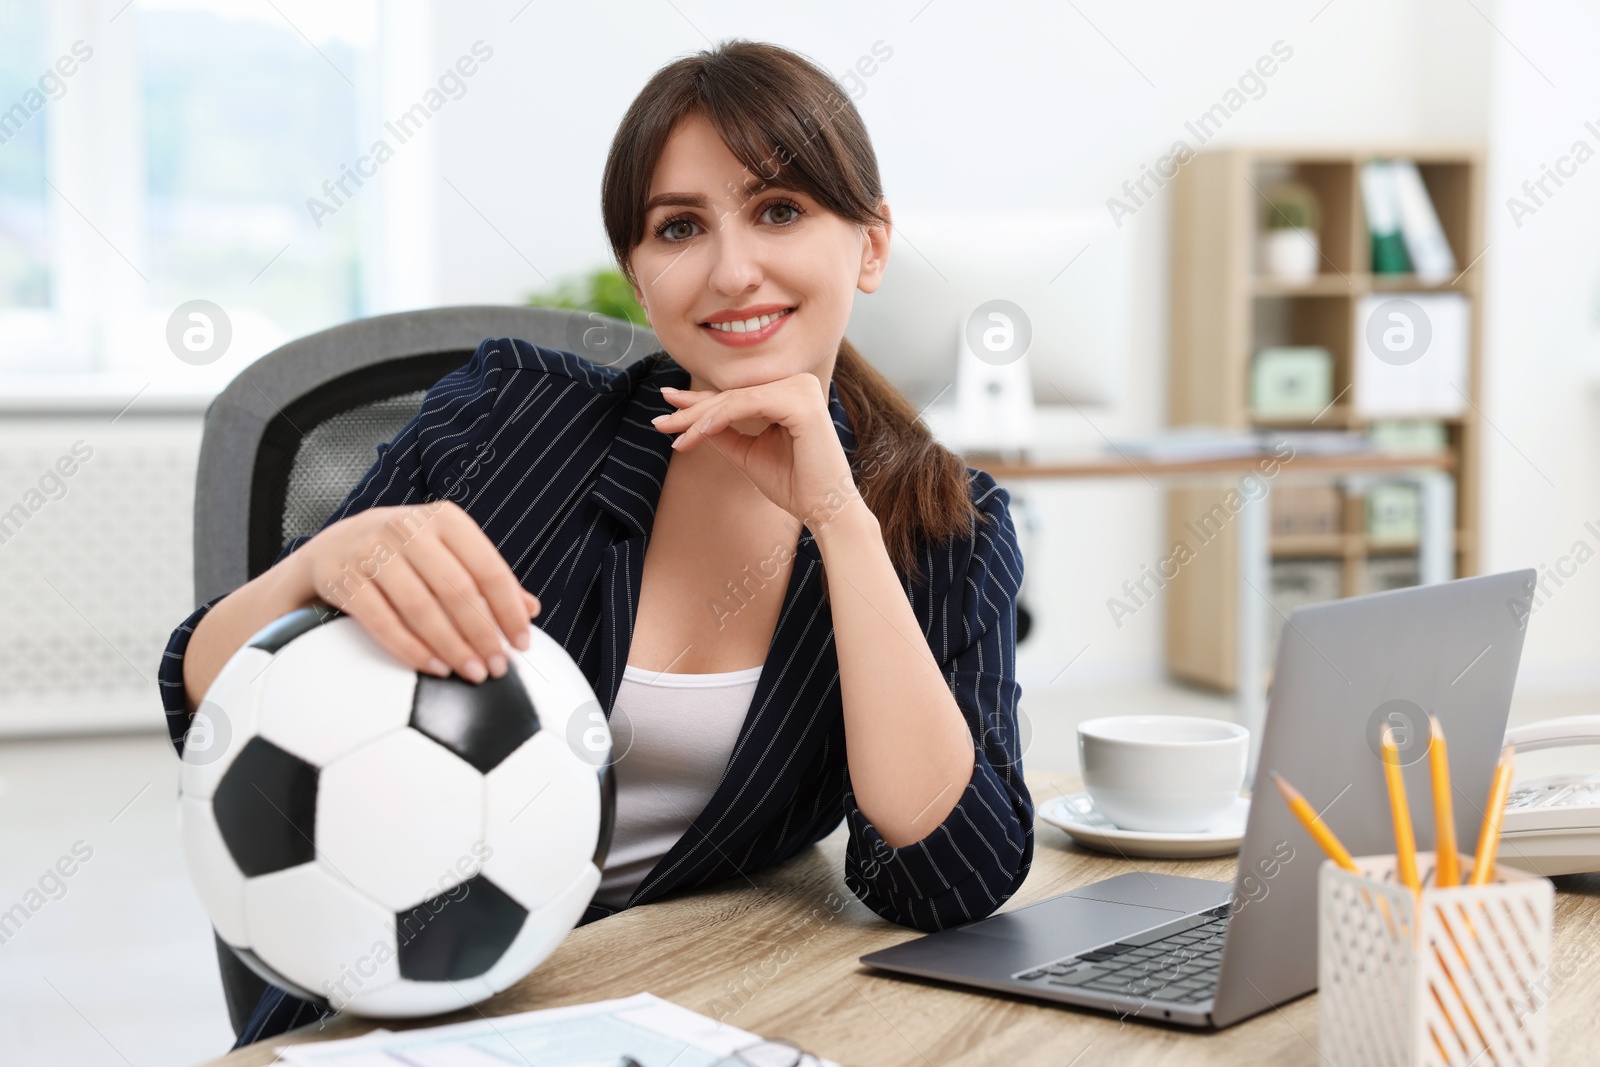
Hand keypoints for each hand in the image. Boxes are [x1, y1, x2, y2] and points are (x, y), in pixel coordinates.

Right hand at [296, 500, 538, 683]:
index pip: (487, 567)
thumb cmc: (404, 552)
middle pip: (456, 589)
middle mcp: (407, 528)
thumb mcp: (446, 551)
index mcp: (444, 518)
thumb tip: (531, 608)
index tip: (522, 643)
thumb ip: (486, 576)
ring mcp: (371, 551)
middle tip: (498, 666)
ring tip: (472, 672)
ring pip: (421, 607)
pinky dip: (411, 649)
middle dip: (482, 634)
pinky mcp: (343, 578)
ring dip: (452, 646)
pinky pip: (382, 622)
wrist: (331, 546)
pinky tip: (435, 668)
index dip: (509, 609)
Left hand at [650, 373, 858, 526]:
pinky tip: (696, 433)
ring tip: (673, 434)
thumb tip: (693, 420)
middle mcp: (798, 384)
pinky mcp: (801, 403)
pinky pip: (747, 405)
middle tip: (659, 423)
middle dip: (692, 410)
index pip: (736, 396)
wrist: (826, 509)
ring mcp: (802, 389)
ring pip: (736, 399)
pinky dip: (719, 418)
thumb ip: (724, 433)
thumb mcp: (750, 454)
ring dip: (700, 417)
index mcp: (790, 393)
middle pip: (732, 395)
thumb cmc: (795, 484)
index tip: (668, 408)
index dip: (700, 403)